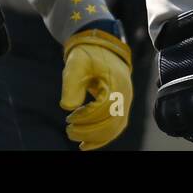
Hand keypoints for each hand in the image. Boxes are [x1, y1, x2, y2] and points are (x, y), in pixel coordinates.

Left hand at [60, 26, 133, 149]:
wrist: (102, 48)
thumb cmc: (88, 54)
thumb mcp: (76, 62)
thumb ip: (71, 83)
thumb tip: (67, 107)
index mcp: (117, 82)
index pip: (105, 108)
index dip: (87, 117)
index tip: (69, 117)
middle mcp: (125, 95)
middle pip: (113, 122)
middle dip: (91, 131)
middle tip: (69, 131)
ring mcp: (125, 102)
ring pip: (115, 128)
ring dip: (96, 137)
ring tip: (76, 139)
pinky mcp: (120, 107)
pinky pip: (115, 127)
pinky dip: (102, 138)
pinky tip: (86, 144)